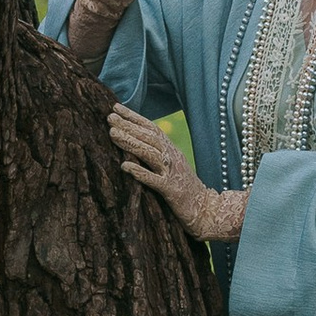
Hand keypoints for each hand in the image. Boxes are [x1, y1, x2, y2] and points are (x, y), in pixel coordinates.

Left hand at [107, 107, 245, 243]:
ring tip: (112, 134)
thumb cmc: (184, 187)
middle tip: (109, 117)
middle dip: (128, 125)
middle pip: (149, 137)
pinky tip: (124, 166)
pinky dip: (139, 171)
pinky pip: (154, 179)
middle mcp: (172, 157)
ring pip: (150, 154)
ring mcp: (172, 173)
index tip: (116, 107)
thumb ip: (156, 153)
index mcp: (171, 150)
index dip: (134, 116)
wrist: (206, 209)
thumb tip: (134, 140)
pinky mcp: (171, 190)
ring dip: (130, 143)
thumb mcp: (171, 165)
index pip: (151, 128)